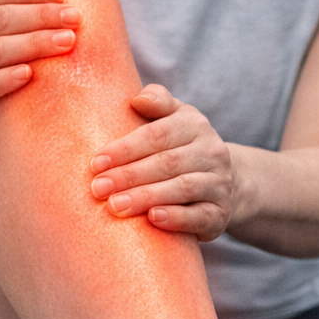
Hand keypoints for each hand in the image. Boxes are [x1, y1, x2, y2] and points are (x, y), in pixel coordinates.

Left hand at [87, 85, 234, 240]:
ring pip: (182, 188)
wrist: (223, 183)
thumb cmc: (182, 148)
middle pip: (167, 163)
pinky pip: (199, 216)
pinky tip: (153, 219)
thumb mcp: (174, 118)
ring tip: (115, 205)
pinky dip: (177, 218)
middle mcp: (212, 152)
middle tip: (98, 188)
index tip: (96, 163)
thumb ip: (157, 103)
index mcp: (196, 125)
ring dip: (146, 197)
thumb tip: (137, 99)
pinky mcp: (221, 213)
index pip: (158, 134)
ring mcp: (219, 183)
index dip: (125, 148)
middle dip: (129, 176)